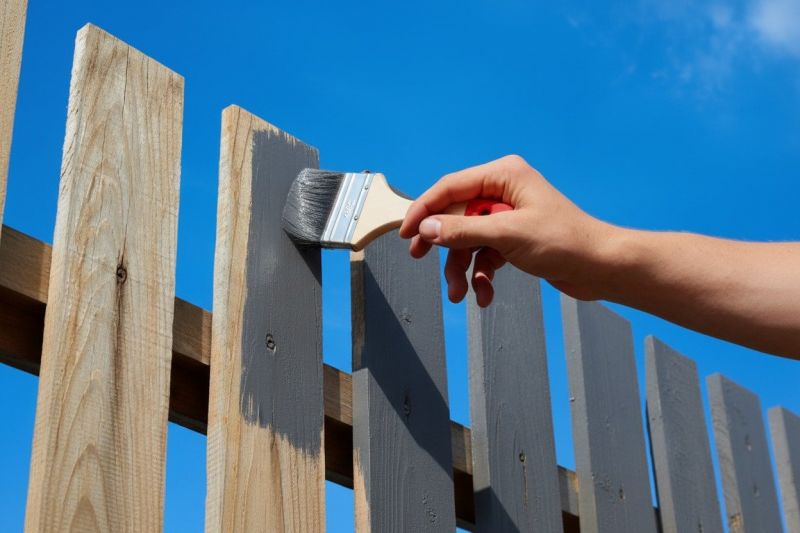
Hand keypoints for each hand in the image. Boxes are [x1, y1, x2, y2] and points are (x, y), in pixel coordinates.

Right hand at [399, 155, 612, 306]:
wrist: (601, 268)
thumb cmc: (565, 241)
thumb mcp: (507, 234)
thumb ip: (463, 230)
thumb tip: (427, 227)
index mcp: (503, 175)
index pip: (450, 188)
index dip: (424, 209)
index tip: (406, 234)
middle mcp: (503, 191)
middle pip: (455, 214)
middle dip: (442, 243)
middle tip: (419, 258)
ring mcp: (508, 216)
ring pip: (468, 240)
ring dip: (461, 268)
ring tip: (459, 294)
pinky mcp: (513, 239)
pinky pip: (484, 255)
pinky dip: (481, 275)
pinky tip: (485, 294)